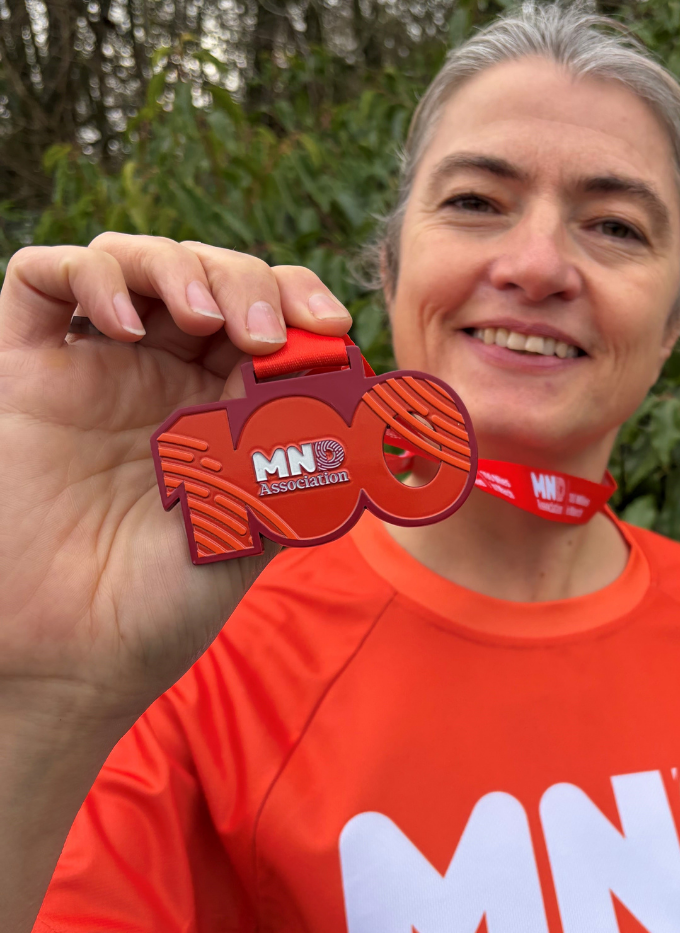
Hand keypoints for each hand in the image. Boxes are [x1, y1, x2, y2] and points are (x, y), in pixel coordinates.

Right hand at [0, 235, 352, 738]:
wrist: (78, 659)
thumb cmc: (169, 602)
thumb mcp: (262, 524)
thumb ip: (308, 461)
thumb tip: (380, 414)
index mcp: (225, 408)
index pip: (267, 316)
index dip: (299, 299)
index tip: (330, 325)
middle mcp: (163, 379)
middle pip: (208, 276)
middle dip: (247, 282)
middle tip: (264, 331)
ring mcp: (96, 370)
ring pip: (133, 262)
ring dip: (178, 268)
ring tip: (205, 320)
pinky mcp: (25, 374)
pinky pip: (39, 280)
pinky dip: (87, 276)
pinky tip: (122, 324)